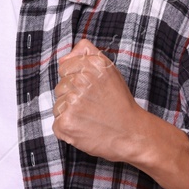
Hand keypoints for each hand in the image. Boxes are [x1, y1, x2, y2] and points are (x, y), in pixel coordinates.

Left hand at [52, 39, 147, 162]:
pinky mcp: (65, 123)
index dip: (75, 79)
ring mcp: (71, 103)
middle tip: (93, 105)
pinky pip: (57, 123)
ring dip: (70, 113)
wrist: (131, 134)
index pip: (64, 68)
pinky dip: (68, 128)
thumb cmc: (119, 103)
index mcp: (91, 65)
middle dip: (72, 96)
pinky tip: (84, 128)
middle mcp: (80, 81)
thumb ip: (86, 54)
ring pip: (57, 105)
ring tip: (90, 117)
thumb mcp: (109, 70)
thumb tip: (63, 57)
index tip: (90, 89)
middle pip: (60, 87)